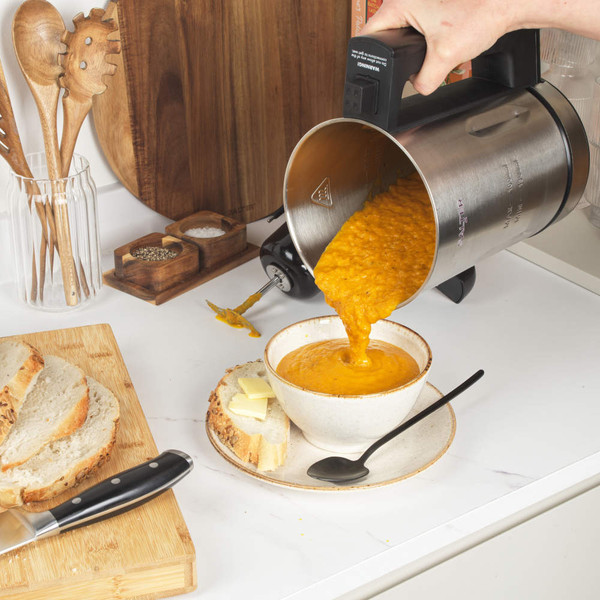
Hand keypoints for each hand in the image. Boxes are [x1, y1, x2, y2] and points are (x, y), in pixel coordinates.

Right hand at [360, 0, 517, 94]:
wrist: (509, 1)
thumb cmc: (482, 11)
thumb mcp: (445, 57)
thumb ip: (424, 80)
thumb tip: (418, 86)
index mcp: (400, 3)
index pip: (369, 34)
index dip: (370, 57)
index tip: (375, 69)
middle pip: (386, 33)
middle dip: (397, 53)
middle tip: (413, 59)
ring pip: (404, 28)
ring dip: (414, 44)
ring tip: (431, 46)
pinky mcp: (434, 2)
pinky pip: (419, 23)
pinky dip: (427, 36)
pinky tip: (442, 38)